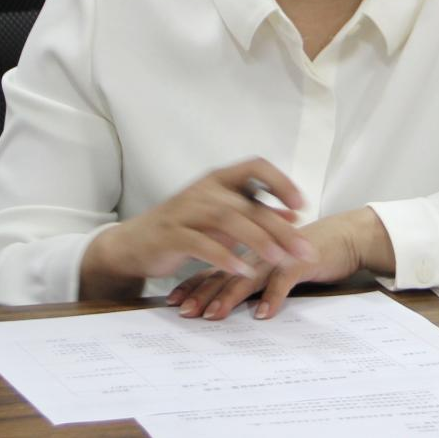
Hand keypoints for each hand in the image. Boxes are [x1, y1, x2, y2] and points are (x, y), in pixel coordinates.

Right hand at [79, 158, 314, 300]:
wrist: (134, 244)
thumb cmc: (184, 228)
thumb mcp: (222, 218)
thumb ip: (255, 214)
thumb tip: (293, 215)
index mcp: (218, 180)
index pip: (255, 166)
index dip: (280, 182)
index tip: (302, 205)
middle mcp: (204, 189)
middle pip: (247, 203)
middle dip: (279, 227)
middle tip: (304, 250)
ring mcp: (185, 211)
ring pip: (227, 220)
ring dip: (256, 240)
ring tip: (279, 259)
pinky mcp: (171, 235)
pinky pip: (201, 244)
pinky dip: (223, 256)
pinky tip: (241, 270)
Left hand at [166, 207, 395, 320]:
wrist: (344, 237)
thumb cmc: (308, 251)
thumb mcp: (275, 265)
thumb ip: (254, 276)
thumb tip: (230, 296)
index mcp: (250, 253)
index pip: (215, 268)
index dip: (194, 284)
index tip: (174, 301)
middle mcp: (258, 253)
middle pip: (224, 274)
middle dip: (202, 294)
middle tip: (183, 312)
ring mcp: (277, 256)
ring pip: (248, 277)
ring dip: (229, 297)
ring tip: (213, 315)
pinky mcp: (300, 261)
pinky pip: (283, 280)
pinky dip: (272, 297)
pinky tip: (262, 314)